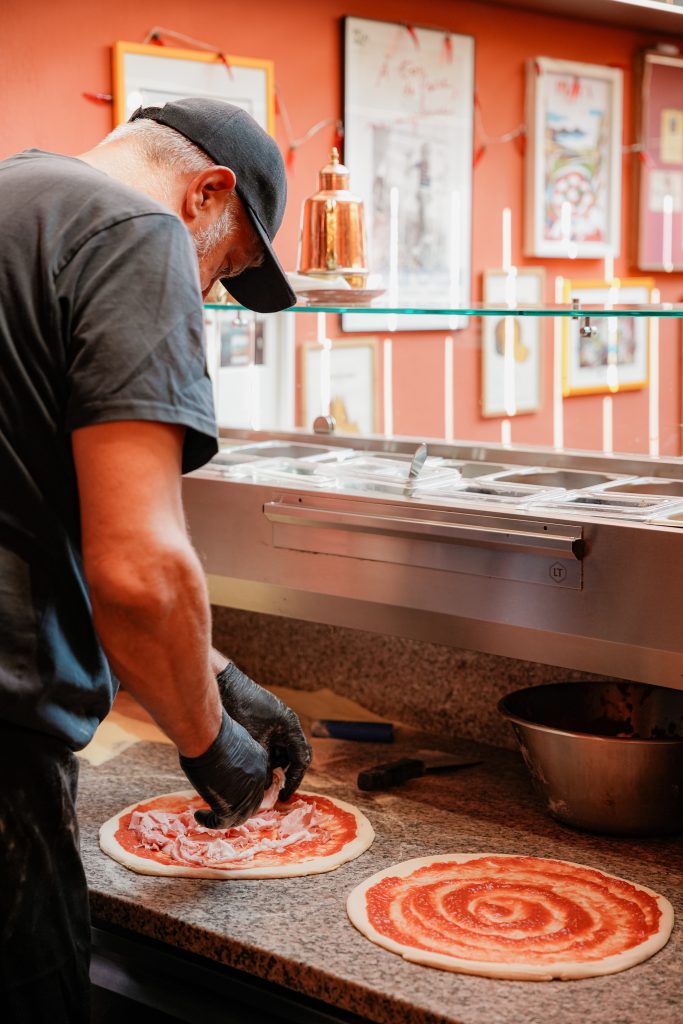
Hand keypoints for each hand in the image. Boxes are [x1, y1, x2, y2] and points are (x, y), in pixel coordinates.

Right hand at [179, 709, 268, 828]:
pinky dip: (210, 822)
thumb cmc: (211, 730)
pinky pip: (222, 823)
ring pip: (240, 816)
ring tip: (205, 815)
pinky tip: (198, 815)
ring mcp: (247, 793)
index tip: (227, 790)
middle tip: (218, 807)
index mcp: (260, 759)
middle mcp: (258, 778)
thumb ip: (229, 754)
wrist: (206, 734)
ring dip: (223, 817)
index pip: (256, 782)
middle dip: (236, 806)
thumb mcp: (227, 741)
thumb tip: (218, 760)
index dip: (243, 790)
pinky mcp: (231, 806)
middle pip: (253, 802)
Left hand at [216, 661, 311, 800]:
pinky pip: (269, 743)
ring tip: (256, 779)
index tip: (284, 796)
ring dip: (271, 766)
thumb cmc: (238, 710)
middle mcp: (286, 723)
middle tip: (269, 790)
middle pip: (293, 756)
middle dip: (282, 774)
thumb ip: (262, 766)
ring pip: (280, 751)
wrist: (222, 684)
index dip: (294, 780)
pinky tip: (248, 765)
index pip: (301, 759)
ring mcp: (275, 721)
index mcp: (290, 726)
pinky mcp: (263, 720)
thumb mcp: (252, 743)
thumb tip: (265, 789)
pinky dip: (262, 756)